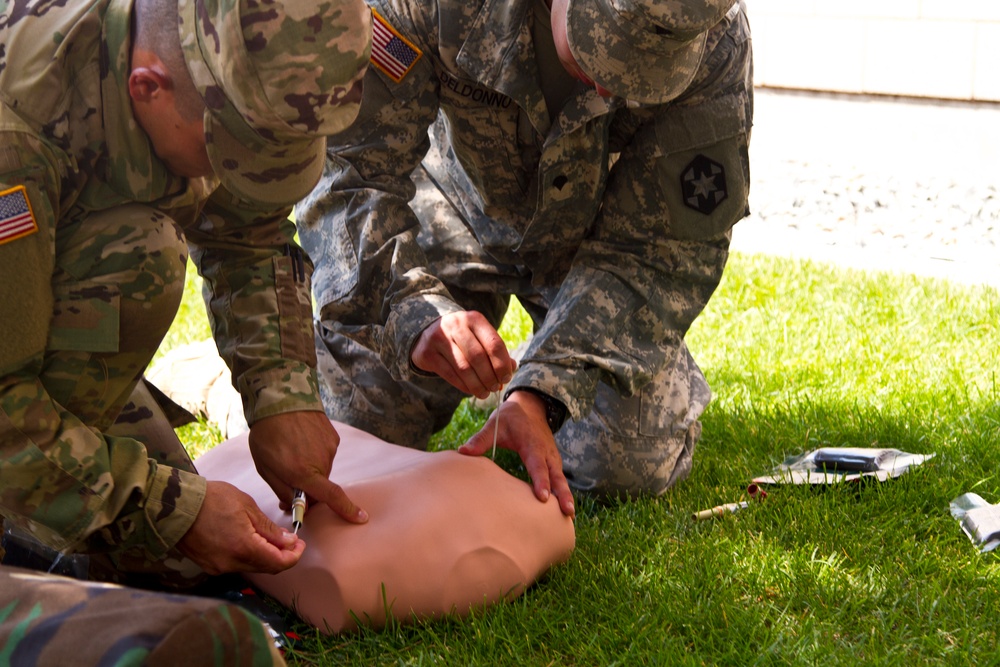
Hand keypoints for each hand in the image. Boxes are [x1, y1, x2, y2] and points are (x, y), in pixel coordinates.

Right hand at [177, 480, 304, 574]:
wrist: (176, 506)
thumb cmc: (212, 500)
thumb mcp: (247, 507)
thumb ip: (269, 529)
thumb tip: (288, 542)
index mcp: (244, 548)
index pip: (278, 563)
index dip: (294, 556)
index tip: (300, 546)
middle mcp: (231, 564)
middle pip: (266, 568)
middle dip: (281, 556)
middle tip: (290, 542)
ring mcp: (218, 567)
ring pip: (251, 567)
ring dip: (265, 556)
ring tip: (270, 538)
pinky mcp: (208, 565)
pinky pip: (235, 565)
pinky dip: (248, 556)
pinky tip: (250, 542)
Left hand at [248, 411, 367, 524]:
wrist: (280, 399)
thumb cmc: (268, 435)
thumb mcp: (266, 468)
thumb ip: (283, 490)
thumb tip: (296, 505)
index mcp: (303, 473)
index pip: (331, 497)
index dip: (346, 509)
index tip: (361, 517)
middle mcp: (321, 462)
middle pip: (321, 485)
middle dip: (308, 487)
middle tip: (288, 475)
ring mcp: (330, 448)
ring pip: (322, 469)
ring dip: (311, 467)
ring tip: (292, 451)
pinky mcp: (333, 437)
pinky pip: (326, 453)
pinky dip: (315, 452)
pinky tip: (301, 441)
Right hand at [411, 311, 515, 398]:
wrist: (428, 333)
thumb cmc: (462, 338)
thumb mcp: (479, 337)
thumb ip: (495, 351)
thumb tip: (512, 368)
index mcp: (474, 319)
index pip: (494, 344)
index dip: (502, 364)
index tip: (506, 378)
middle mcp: (456, 325)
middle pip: (478, 357)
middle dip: (490, 377)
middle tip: (495, 388)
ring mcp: (439, 338)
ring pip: (464, 368)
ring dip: (477, 385)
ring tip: (485, 393)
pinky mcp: (428, 354)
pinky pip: (450, 375)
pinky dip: (464, 386)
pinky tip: (471, 391)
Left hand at [459, 392, 575, 517]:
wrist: (530, 406)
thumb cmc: (511, 417)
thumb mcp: (494, 424)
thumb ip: (480, 439)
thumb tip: (462, 452)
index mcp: (532, 444)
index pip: (537, 465)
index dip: (540, 481)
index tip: (543, 498)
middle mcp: (546, 452)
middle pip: (556, 476)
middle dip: (562, 494)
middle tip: (567, 512)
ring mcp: (552, 457)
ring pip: (561, 478)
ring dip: (566, 496)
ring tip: (569, 516)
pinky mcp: (553, 461)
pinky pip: (559, 478)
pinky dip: (563, 491)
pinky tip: (564, 508)